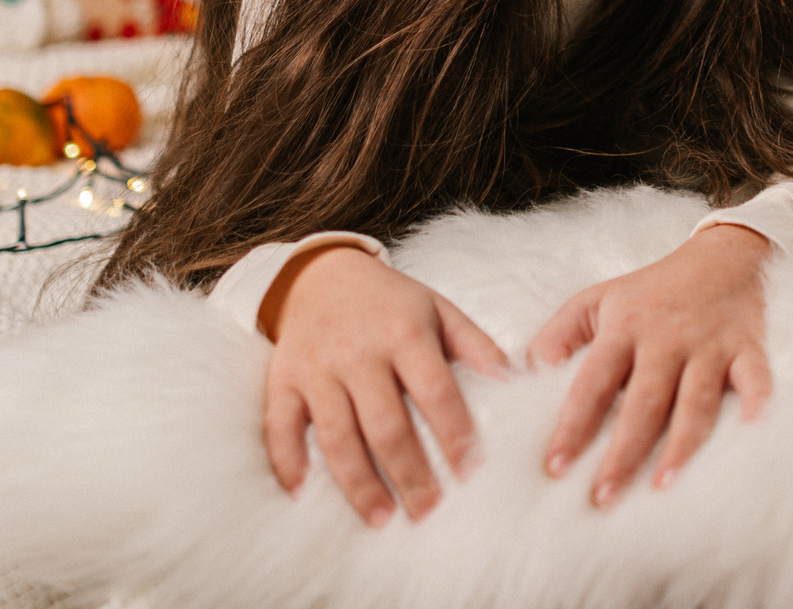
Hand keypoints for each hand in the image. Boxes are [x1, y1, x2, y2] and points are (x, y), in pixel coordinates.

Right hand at [261, 245, 509, 525]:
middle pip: (385, 424)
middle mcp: (358, 352)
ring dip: (358, 482)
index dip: (453, 433)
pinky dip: (288, 461)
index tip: (470, 472)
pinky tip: (303, 494)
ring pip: (336, 434)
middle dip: (409, 473)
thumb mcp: (437, 308)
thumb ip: (474, 343)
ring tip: (382, 518)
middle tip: (427, 512)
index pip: (434, 390)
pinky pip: (279, 425)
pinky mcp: (282, 380)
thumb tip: (513, 379)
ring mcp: (316, 368)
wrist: (320, 274)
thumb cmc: (389, 301)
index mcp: (404, 332)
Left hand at [528, 223, 773, 505]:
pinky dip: (757, 406)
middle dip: (623, 453)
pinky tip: (749, 436)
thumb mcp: (595, 300)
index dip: (573, 426)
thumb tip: (528, 375)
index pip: (592, 382)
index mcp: (624, 327)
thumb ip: (557, 336)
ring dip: (681, 445)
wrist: (722, 256)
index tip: (555, 467)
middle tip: (603, 497)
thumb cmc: (650, 290)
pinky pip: (756, 379)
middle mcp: (666, 337)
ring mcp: (710, 344)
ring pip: (695, 400)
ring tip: (663, 485)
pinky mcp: (748, 347)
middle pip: (643, 401)